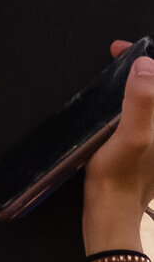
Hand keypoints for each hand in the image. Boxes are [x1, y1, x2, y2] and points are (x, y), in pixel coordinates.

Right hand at [83, 44, 153, 252]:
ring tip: (120, 69)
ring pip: (150, 100)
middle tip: (120, 55)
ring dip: (142, 82)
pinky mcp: (150, 143)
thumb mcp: (131, 136)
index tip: (121, 51)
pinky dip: (137, 97)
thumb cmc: (119, 175)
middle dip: (144, 69)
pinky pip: (147, 112)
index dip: (147, 60)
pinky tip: (121, 97)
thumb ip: (142, 100)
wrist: (111, 210)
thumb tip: (144, 64)